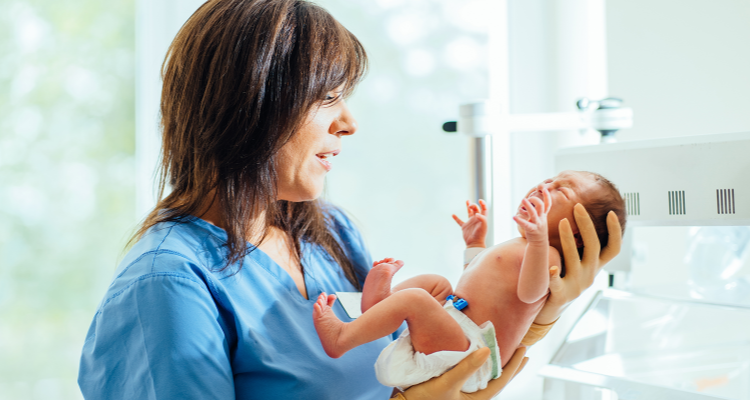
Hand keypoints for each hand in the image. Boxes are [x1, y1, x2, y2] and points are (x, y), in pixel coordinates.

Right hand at [399, 347, 527, 399]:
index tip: (525, 349)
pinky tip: (476, 354)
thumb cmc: (422, 399)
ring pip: (485, 376)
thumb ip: (466, 368)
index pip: (502, 380)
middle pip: (497, 379)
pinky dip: (478, 363)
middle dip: (510, 365)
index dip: (514, 365)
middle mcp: (472, 396)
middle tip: (522, 350)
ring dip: (495, 363)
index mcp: (476, 399)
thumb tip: (487, 350)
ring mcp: (463, 393)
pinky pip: (472, 374)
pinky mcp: (453, 387)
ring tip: (503, 350)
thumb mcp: (446, 383)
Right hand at [452, 200, 487, 247]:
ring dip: (468, 207)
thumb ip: (482, 219)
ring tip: (467, 200)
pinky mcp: (465, 227)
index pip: (484, 209)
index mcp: (482, 218)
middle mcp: (476, 219)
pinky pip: (460, 221)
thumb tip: (477, 214)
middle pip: (476, 209)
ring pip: (469, 213)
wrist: (474, 244)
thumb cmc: (480, 235)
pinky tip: (453, 215)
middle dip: (473, 205)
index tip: (480, 200)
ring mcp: (470, 223)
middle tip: (470, 206)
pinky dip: (456, 218)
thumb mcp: (483, 226)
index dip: (483, 203)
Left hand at [512, 189, 551, 244]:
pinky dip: (520, 220)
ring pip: (534, 213)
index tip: (544, 188)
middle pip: (541, 206)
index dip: (547, 196)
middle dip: (535, 200)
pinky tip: (514, 217)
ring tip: (523, 200)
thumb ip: (531, 212)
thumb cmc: (536, 229)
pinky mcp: (532, 230)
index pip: (548, 204)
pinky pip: (526, 224)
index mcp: (543, 215)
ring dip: (529, 206)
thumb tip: (523, 205)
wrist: (539, 244)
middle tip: (527, 198)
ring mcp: (537, 224)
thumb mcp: (537, 219)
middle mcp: (541, 219)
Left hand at [534, 203, 621, 324]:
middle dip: (587, 225)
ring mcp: (577, 286)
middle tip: (578, 207)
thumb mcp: (578, 264)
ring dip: (569, 239)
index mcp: (595, 267)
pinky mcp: (561, 295)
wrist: (551, 308)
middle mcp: (590, 275)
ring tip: (563, 221)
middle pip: (594, 248)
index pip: (613, 249)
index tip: (611, 213)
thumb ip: (581, 247)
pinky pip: (558, 284)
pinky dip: (555, 276)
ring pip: (575, 260)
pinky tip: (551, 268)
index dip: (615, 232)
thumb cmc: (564, 280)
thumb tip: (583, 220)